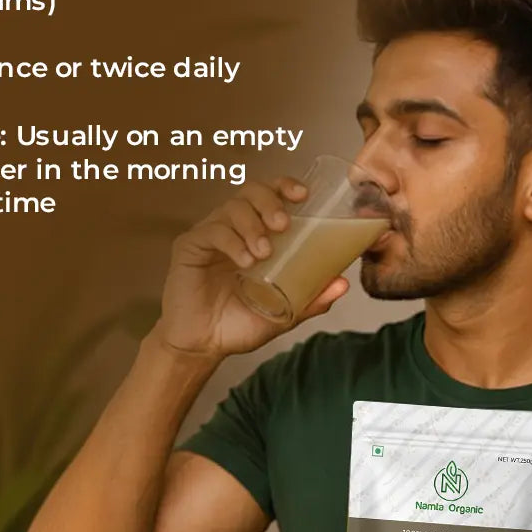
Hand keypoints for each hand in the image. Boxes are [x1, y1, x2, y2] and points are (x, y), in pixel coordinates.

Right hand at [155, 176, 348, 358]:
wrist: (203, 345)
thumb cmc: (238, 324)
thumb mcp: (283, 312)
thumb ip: (311, 298)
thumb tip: (343, 284)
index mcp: (255, 233)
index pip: (269, 194)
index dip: (285, 185)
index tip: (303, 194)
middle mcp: (232, 228)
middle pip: (250, 191)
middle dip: (270, 201)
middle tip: (283, 225)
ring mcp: (210, 235)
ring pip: (232, 208)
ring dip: (252, 225)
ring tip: (264, 252)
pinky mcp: (189, 246)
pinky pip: (212, 231)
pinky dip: (232, 242)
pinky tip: (245, 261)